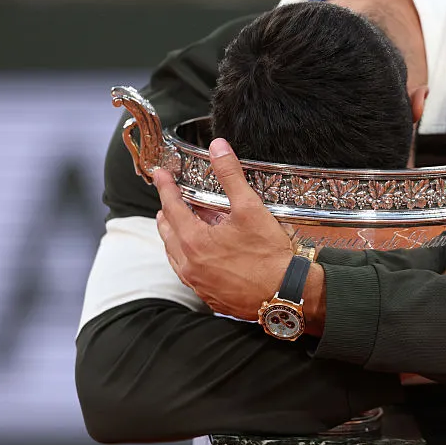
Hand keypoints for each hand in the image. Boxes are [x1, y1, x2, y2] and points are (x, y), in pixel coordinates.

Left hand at [154, 138, 293, 319]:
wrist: (284, 294)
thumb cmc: (268, 255)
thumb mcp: (250, 208)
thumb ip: (230, 175)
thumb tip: (218, 148)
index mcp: (193, 241)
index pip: (171, 207)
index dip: (165, 188)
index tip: (161, 175)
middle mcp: (189, 265)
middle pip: (167, 233)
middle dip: (167, 212)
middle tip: (171, 199)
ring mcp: (197, 283)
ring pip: (175, 255)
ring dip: (176, 236)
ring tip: (183, 225)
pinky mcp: (209, 296)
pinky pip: (188, 273)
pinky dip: (187, 257)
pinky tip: (200, 254)